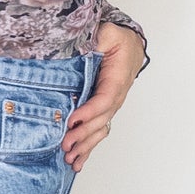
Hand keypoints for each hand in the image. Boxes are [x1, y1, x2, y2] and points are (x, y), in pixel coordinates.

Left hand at [62, 21, 142, 171]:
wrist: (129, 45)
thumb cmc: (118, 38)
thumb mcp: (108, 32)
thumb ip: (101, 37)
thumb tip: (90, 44)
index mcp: (117, 78)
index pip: (104, 99)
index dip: (89, 111)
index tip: (72, 120)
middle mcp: (116, 96)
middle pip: (101, 120)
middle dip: (83, 134)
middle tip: (65, 144)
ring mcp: (110, 105)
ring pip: (99, 130)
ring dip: (85, 146)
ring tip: (70, 159)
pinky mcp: (103, 110)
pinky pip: (97, 131)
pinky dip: (88, 147)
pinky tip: (78, 161)